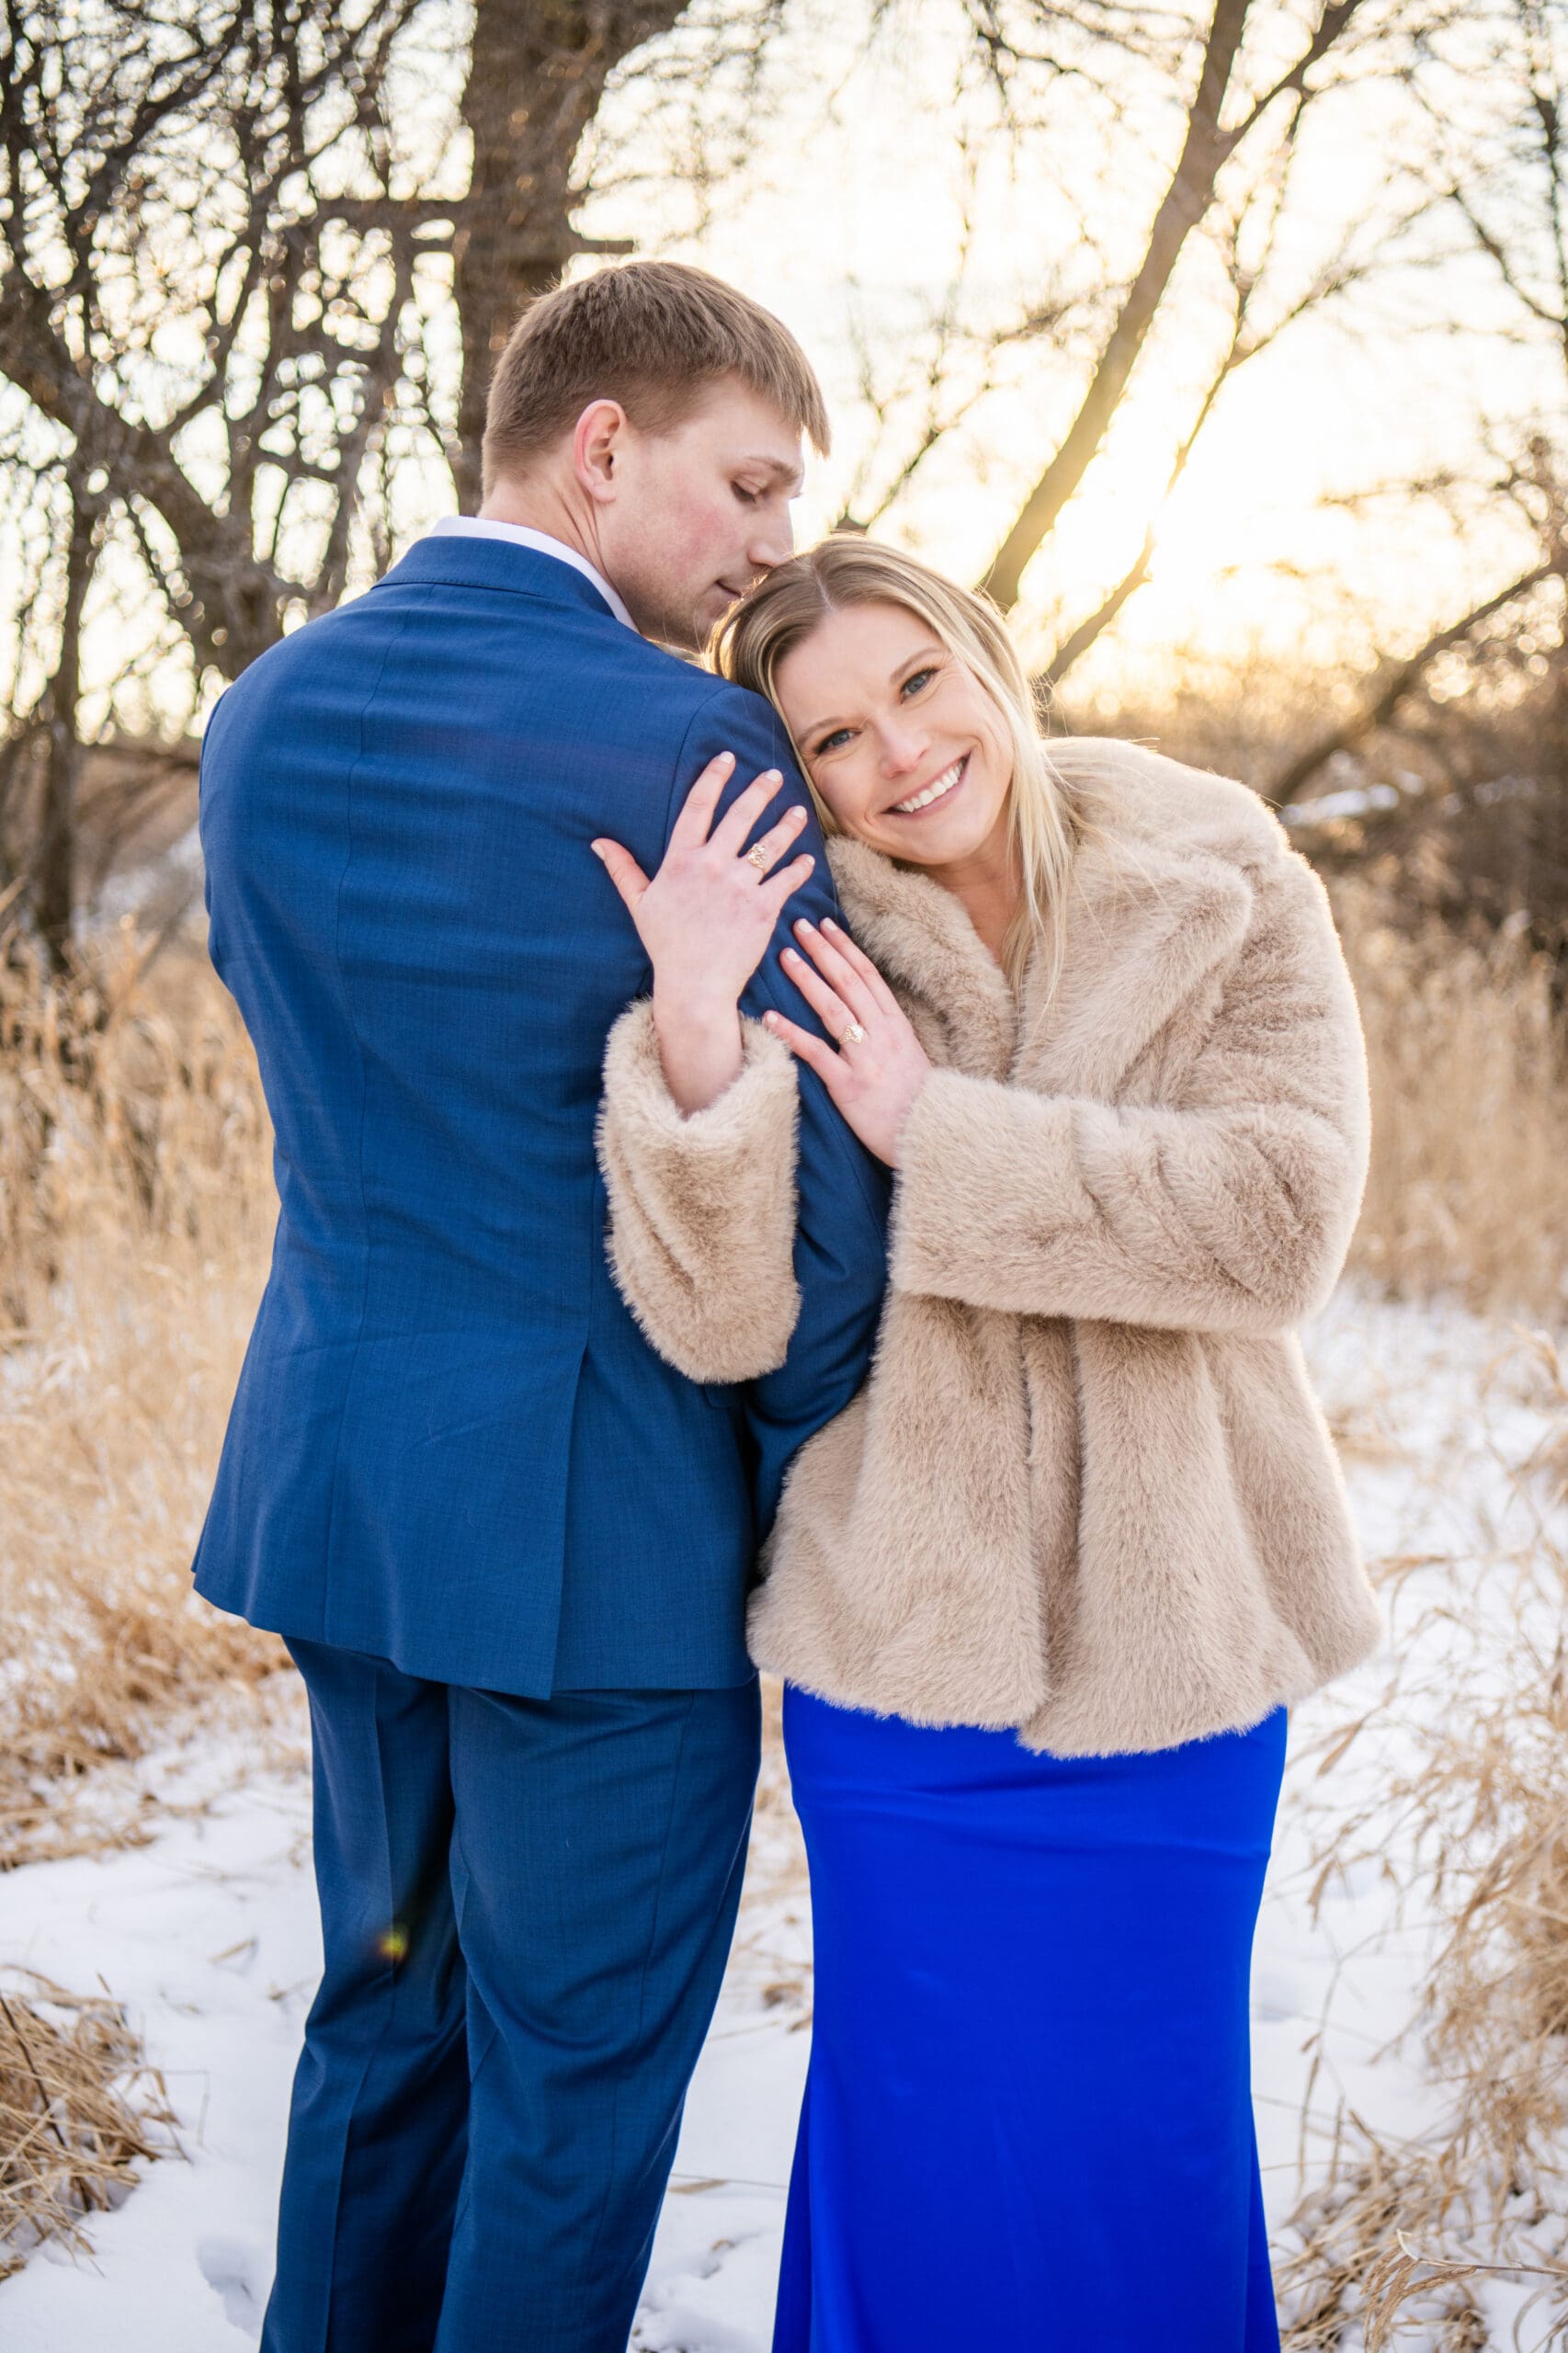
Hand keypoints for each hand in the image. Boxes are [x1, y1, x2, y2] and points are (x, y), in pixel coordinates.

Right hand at [593, 751, 816, 1113]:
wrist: (694, 985)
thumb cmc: (666, 945)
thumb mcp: (640, 904)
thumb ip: (624, 869)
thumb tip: (599, 843)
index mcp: (681, 861)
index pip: (698, 806)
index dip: (714, 778)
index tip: (728, 758)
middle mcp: (711, 866)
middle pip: (741, 816)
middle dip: (760, 791)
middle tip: (775, 776)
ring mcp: (739, 886)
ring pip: (770, 844)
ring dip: (787, 825)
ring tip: (798, 813)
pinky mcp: (762, 908)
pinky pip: (787, 879)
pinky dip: (799, 867)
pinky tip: (806, 858)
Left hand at [764, 916, 930, 1166]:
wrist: (929, 1135)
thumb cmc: (917, 1100)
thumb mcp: (909, 1055)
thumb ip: (887, 1031)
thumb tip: (864, 1009)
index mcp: (896, 1025)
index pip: (868, 976)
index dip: (845, 948)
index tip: (827, 926)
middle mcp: (882, 1034)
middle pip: (849, 983)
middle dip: (823, 951)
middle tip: (799, 926)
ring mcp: (866, 1058)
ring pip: (833, 1009)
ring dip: (807, 979)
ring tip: (785, 957)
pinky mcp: (849, 1085)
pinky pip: (816, 1054)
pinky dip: (792, 1033)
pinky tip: (770, 1017)